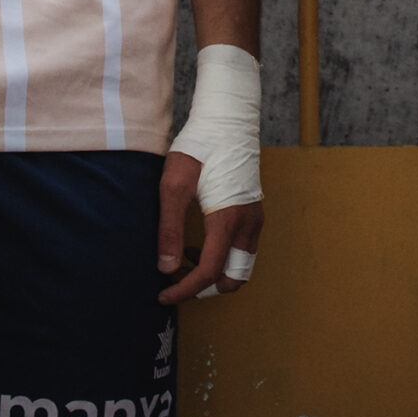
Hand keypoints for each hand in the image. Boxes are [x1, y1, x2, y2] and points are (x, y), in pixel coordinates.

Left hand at [156, 151, 263, 304]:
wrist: (227, 122)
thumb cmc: (199, 148)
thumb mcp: (174, 186)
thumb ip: (169, 229)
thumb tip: (165, 268)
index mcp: (228, 219)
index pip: (210, 272)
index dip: (185, 290)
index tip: (163, 294)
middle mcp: (248, 224)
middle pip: (233, 278)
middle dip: (204, 287)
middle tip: (176, 277)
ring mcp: (255, 219)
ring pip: (240, 266)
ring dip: (213, 273)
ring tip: (183, 259)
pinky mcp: (254, 213)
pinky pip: (241, 251)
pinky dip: (221, 259)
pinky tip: (198, 244)